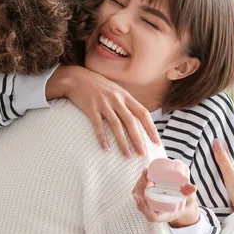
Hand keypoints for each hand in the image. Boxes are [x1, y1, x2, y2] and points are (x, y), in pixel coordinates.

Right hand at [46, 65, 160, 156]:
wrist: (77, 77)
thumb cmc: (98, 86)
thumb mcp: (116, 91)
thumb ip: (126, 103)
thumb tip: (138, 119)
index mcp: (125, 96)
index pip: (143, 113)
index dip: (150, 128)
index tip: (156, 141)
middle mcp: (116, 99)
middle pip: (131, 121)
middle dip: (138, 139)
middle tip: (142, 154)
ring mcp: (104, 103)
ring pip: (116, 125)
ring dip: (122, 142)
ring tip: (127, 155)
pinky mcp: (90, 107)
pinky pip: (98, 125)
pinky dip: (102, 137)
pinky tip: (106, 148)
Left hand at [132, 169, 199, 226]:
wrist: (183, 206)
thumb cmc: (185, 205)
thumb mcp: (189, 200)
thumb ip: (190, 194)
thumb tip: (193, 187)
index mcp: (163, 216)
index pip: (150, 215)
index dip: (143, 207)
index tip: (138, 196)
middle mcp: (154, 211)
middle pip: (141, 203)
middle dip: (140, 189)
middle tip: (146, 176)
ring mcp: (149, 204)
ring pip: (139, 195)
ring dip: (140, 183)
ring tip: (145, 172)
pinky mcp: (148, 197)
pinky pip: (140, 191)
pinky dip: (141, 181)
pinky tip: (145, 172)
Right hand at [212, 123, 233, 218]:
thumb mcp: (231, 175)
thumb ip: (223, 159)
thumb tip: (217, 140)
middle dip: (230, 141)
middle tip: (222, 129)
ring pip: (232, 161)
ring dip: (225, 153)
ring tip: (215, 144)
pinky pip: (227, 170)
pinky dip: (222, 165)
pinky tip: (215, 165)